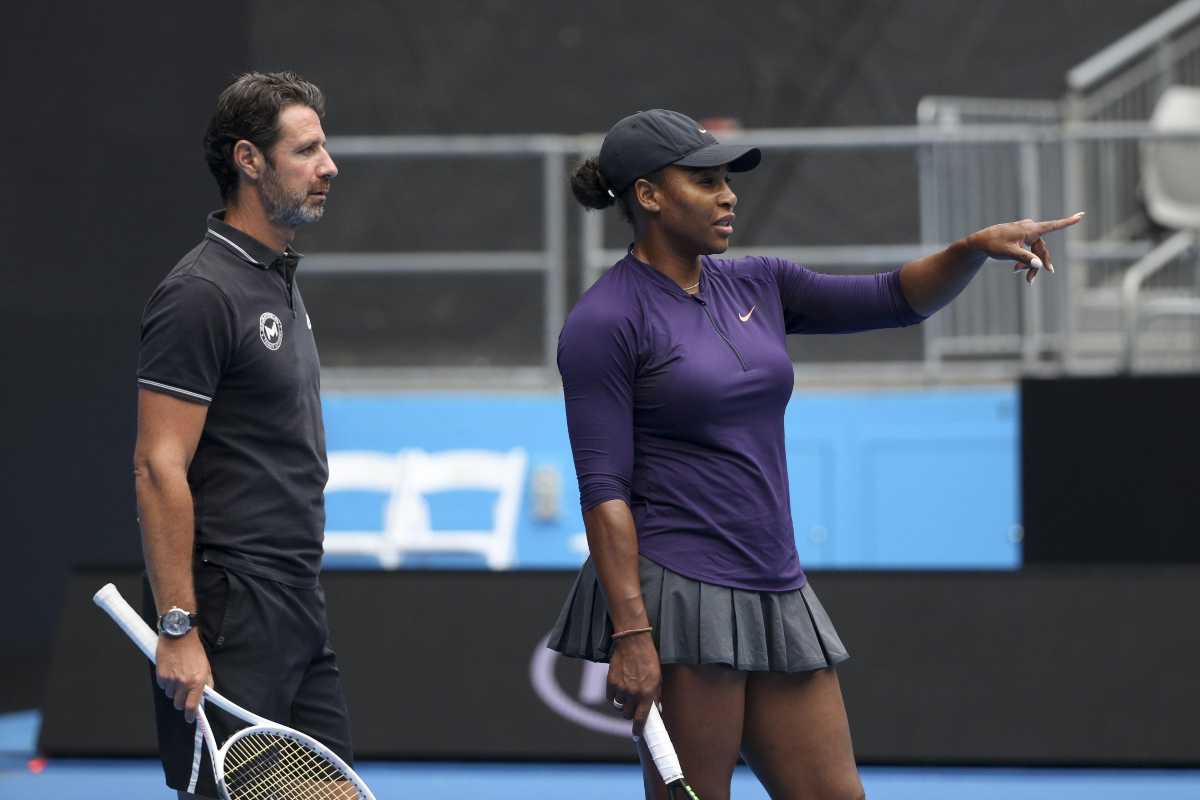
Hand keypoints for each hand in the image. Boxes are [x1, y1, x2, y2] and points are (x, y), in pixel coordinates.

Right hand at [156, 633, 212, 722]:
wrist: (178, 636)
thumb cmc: (193, 649)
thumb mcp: (205, 666)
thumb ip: (206, 682)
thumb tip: (206, 695)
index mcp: (197, 681)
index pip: (192, 705)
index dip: (190, 715)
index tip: (190, 718)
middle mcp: (184, 683)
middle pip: (179, 704)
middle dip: (182, 701)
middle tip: (184, 692)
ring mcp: (171, 680)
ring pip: (170, 695)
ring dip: (174, 690)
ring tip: (178, 676)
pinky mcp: (161, 676)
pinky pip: (163, 687)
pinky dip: (166, 683)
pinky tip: (171, 672)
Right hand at [607, 632, 660, 736]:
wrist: (633, 642)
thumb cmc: (649, 659)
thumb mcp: (658, 678)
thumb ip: (655, 695)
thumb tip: (656, 708)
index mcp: (647, 694)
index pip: (641, 719)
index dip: (638, 729)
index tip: (637, 734)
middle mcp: (633, 693)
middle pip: (627, 715)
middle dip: (630, 713)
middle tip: (634, 706)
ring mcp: (621, 688)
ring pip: (619, 706)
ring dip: (623, 703)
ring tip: (627, 691)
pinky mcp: (610, 682)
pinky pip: (610, 697)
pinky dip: (614, 695)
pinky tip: (619, 687)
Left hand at [965, 212, 1084, 285]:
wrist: (979, 242)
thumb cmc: (994, 245)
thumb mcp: (1010, 253)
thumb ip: (1025, 259)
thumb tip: (1039, 265)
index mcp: (1030, 229)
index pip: (1053, 225)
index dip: (1068, 222)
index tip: (1081, 215)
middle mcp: (1030, 228)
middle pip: (1042, 249)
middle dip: (1038, 264)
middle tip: (1031, 281)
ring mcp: (1025, 232)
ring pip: (1035, 252)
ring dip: (1029, 264)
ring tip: (1020, 275)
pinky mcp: (1021, 237)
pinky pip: (1028, 250)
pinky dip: (1024, 260)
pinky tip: (1016, 270)